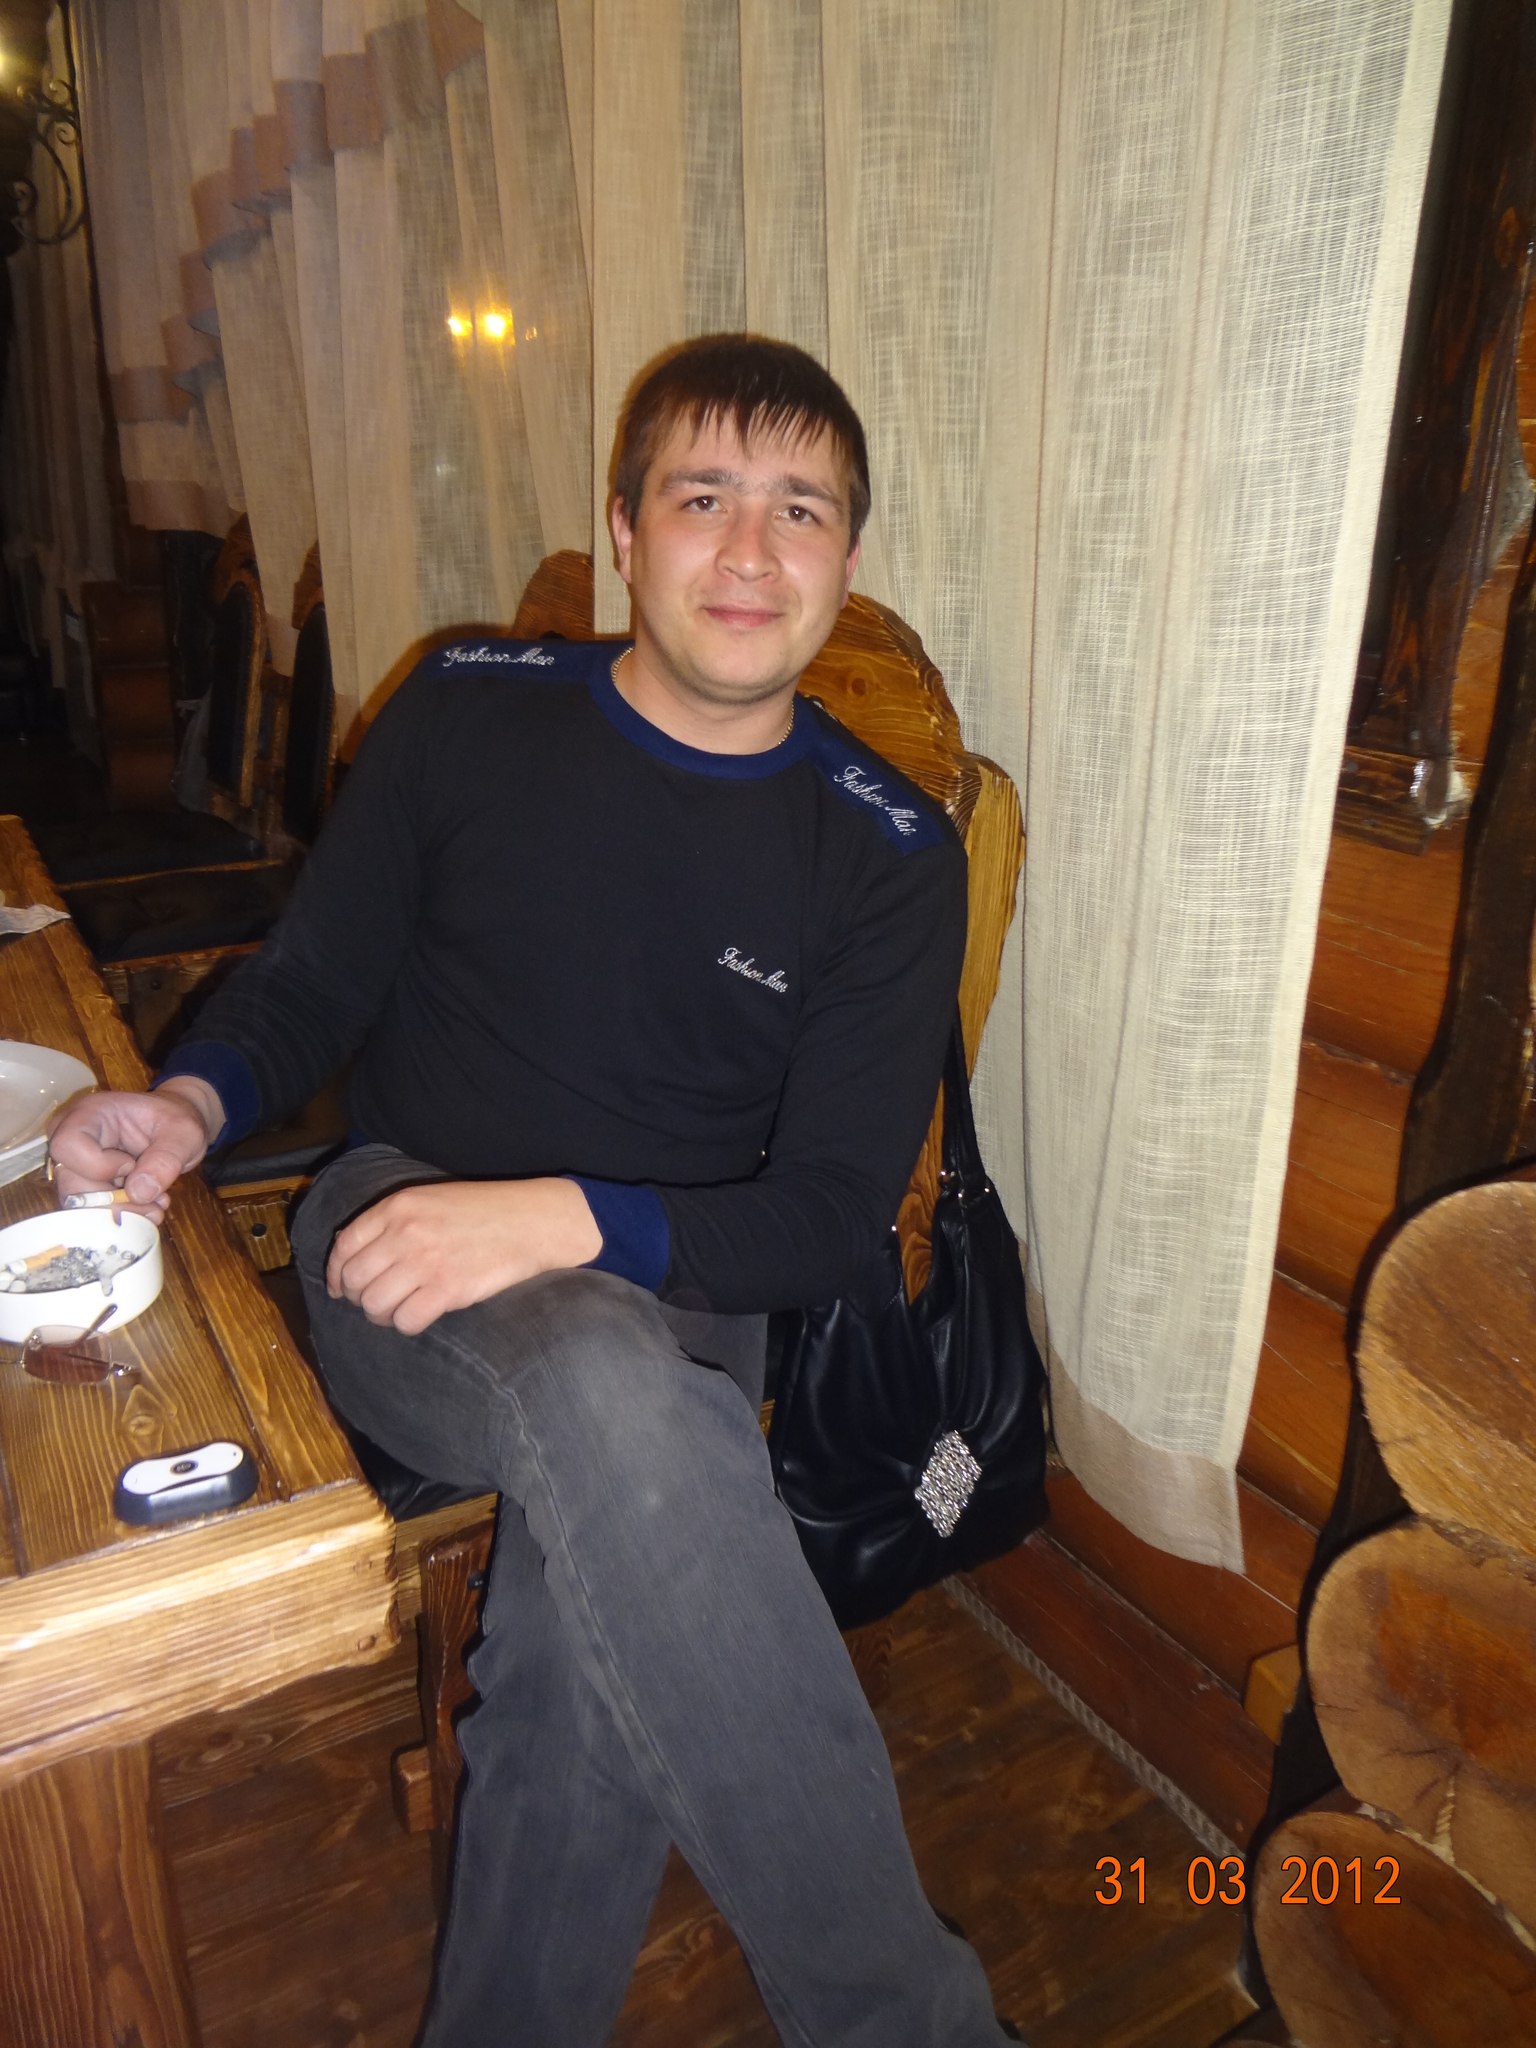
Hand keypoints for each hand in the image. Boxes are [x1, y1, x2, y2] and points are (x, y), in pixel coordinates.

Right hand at [46, 1077, 224, 1219]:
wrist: (172, 1131)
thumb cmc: (174, 1122)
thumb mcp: (183, 1134)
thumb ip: (165, 1159)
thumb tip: (138, 1194)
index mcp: (88, 1114)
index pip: (68, 1145)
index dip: (98, 1165)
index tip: (131, 1164)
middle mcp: (71, 1140)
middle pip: (71, 1184)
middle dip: (115, 1203)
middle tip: (153, 1206)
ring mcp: (74, 1165)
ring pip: (80, 1204)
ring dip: (122, 1212)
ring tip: (156, 1205)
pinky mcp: (83, 1185)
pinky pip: (92, 1210)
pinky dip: (123, 1214)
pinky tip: (149, 1206)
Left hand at [325, 1177, 602, 1334]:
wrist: (533, 1220)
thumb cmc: (484, 1211)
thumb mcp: (432, 1200)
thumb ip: (394, 1220)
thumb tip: (356, 1255)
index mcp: (398, 1206)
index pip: (345, 1245)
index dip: (336, 1273)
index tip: (341, 1289)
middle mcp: (405, 1233)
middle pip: (354, 1279)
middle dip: (358, 1298)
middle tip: (375, 1303)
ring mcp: (426, 1262)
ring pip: (374, 1304)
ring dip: (381, 1315)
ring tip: (397, 1312)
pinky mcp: (448, 1289)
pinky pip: (405, 1321)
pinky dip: (406, 1325)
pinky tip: (419, 1317)